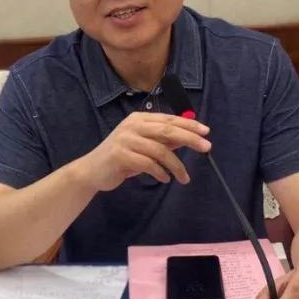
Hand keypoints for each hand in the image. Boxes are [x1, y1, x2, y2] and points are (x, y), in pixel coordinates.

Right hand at [77, 112, 211, 192]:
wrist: (92, 171)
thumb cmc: (121, 157)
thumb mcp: (144, 146)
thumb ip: (163, 141)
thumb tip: (188, 138)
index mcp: (139, 119)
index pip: (169, 119)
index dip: (189, 124)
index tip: (206, 132)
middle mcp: (133, 125)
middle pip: (167, 130)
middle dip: (189, 138)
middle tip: (206, 147)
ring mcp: (125, 139)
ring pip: (160, 150)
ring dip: (176, 165)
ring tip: (184, 178)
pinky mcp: (121, 155)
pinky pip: (148, 164)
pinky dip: (160, 173)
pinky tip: (165, 179)